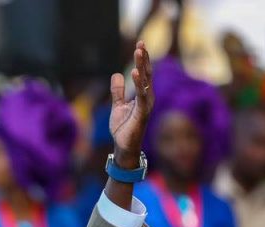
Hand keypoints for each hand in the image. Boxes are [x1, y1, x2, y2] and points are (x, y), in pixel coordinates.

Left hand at [110, 40, 154, 167]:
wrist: (123, 147)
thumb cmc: (123, 128)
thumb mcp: (117, 105)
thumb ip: (118, 91)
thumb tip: (117, 74)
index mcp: (143, 95)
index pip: (144, 73)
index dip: (143, 59)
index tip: (140, 43)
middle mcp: (148, 98)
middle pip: (147, 73)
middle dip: (144, 57)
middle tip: (141, 42)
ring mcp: (147, 105)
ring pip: (146, 81)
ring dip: (143, 65)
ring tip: (139, 51)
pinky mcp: (143, 113)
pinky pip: (142, 95)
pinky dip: (139, 84)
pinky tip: (136, 73)